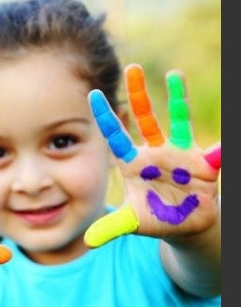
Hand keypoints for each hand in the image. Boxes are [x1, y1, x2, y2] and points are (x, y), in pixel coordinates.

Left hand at [85, 63, 220, 246]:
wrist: (184, 224)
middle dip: (138, 93)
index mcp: (132, 164)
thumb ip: (112, 227)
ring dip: (176, 97)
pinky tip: (217, 142)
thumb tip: (88, 240)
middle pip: (144, 117)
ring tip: (173, 74)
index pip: (115, 136)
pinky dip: (215, 145)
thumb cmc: (155, 219)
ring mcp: (177, 153)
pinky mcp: (201, 162)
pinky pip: (210, 148)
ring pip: (175, 119)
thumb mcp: (132, 223)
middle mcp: (153, 152)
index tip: (92, 95)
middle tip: (131, 66)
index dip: (106, 117)